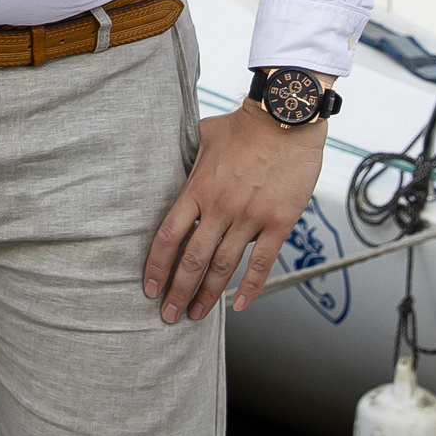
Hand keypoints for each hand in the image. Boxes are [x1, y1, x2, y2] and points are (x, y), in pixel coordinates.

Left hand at [142, 99, 325, 321]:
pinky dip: (250, 288)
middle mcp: (221, 208)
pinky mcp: (279, 222)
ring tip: (197, 315)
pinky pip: (262, 263)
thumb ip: (188, 161)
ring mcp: (251, 217)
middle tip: (169, 316)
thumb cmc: (243, 126)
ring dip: (208, 295)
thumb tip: (172, 169)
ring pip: (224, 267)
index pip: (170, 236)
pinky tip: (239, 306)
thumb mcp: (203, 138)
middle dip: (178, 291)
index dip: (157, 266)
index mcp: (198, 189)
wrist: (286, 120)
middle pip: (193, 259)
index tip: (150, 288)